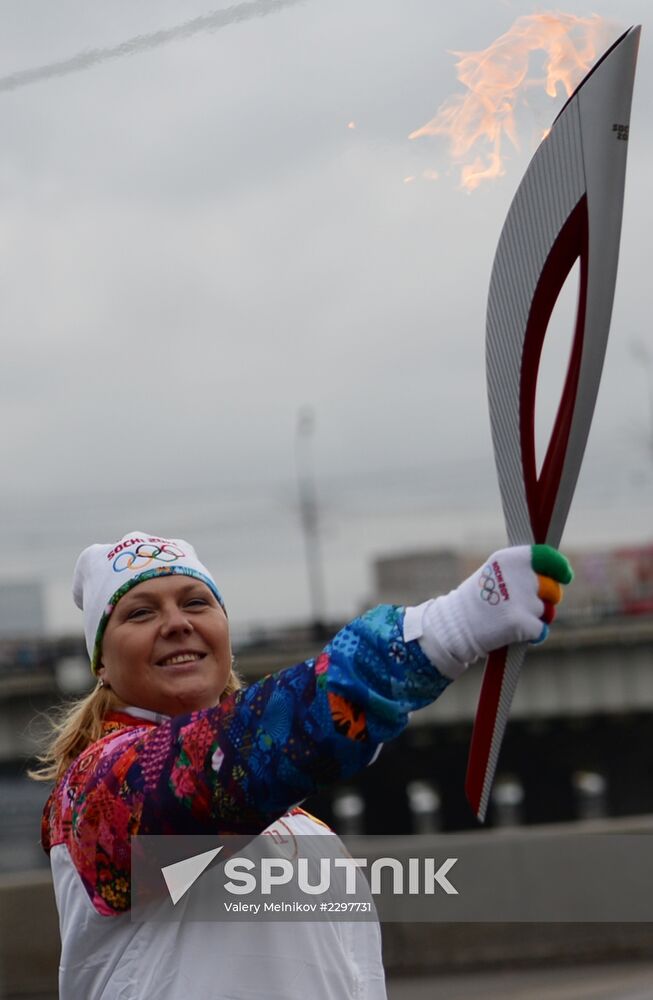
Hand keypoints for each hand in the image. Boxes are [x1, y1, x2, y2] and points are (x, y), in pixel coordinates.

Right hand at [404, 544, 572, 679]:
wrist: (456, 626)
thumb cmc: (479, 600)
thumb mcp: (497, 574)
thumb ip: (523, 572)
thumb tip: (557, 574)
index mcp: (510, 559)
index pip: (547, 557)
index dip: (560, 567)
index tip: (565, 576)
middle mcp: (519, 576)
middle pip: (552, 589)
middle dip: (546, 600)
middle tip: (524, 606)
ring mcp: (522, 600)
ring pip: (548, 611)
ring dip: (537, 618)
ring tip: (511, 618)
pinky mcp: (523, 623)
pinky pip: (542, 630)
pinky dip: (533, 635)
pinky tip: (515, 633)